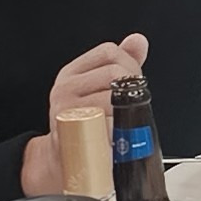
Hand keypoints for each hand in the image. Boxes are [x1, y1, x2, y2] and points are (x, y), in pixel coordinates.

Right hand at [18, 36, 151, 196]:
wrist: (61, 160)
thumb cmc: (84, 123)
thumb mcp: (97, 88)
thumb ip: (121, 63)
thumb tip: (138, 40)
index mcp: (72, 73)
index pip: (108, 51)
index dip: (129, 63)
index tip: (132, 82)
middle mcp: (65, 88)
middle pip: (114, 73)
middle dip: (131, 89)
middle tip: (131, 107)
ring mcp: (67, 109)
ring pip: (113, 99)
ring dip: (126, 114)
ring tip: (123, 124)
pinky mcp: (74, 133)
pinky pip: (107, 125)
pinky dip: (119, 133)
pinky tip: (118, 138)